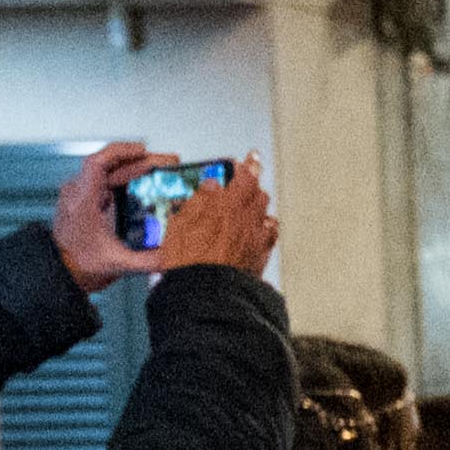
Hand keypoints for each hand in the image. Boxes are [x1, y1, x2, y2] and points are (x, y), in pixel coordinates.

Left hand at [49, 141, 172, 287]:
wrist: (60, 272)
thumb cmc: (79, 265)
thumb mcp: (118, 263)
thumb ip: (150, 260)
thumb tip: (177, 255)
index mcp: (82, 201)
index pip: (97, 163)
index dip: (121, 152)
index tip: (144, 151)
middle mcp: (78, 192)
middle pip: (110, 165)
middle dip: (141, 161)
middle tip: (168, 164)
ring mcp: (81, 195)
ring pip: (110, 172)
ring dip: (135, 169)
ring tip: (162, 171)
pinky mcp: (86, 200)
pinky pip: (107, 182)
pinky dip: (128, 179)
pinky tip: (146, 184)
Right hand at [152, 158, 278, 277]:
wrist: (207, 292)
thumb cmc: (189, 260)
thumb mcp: (181, 222)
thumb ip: (199, 200)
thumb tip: (211, 186)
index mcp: (229, 205)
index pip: (245, 176)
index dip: (249, 164)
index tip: (251, 157)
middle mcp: (249, 219)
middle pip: (258, 194)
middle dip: (252, 186)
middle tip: (244, 182)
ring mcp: (258, 238)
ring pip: (265, 214)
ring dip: (257, 207)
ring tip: (248, 206)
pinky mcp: (261, 256)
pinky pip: (269, 236)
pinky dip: (265, 228)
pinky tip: (259, 229)